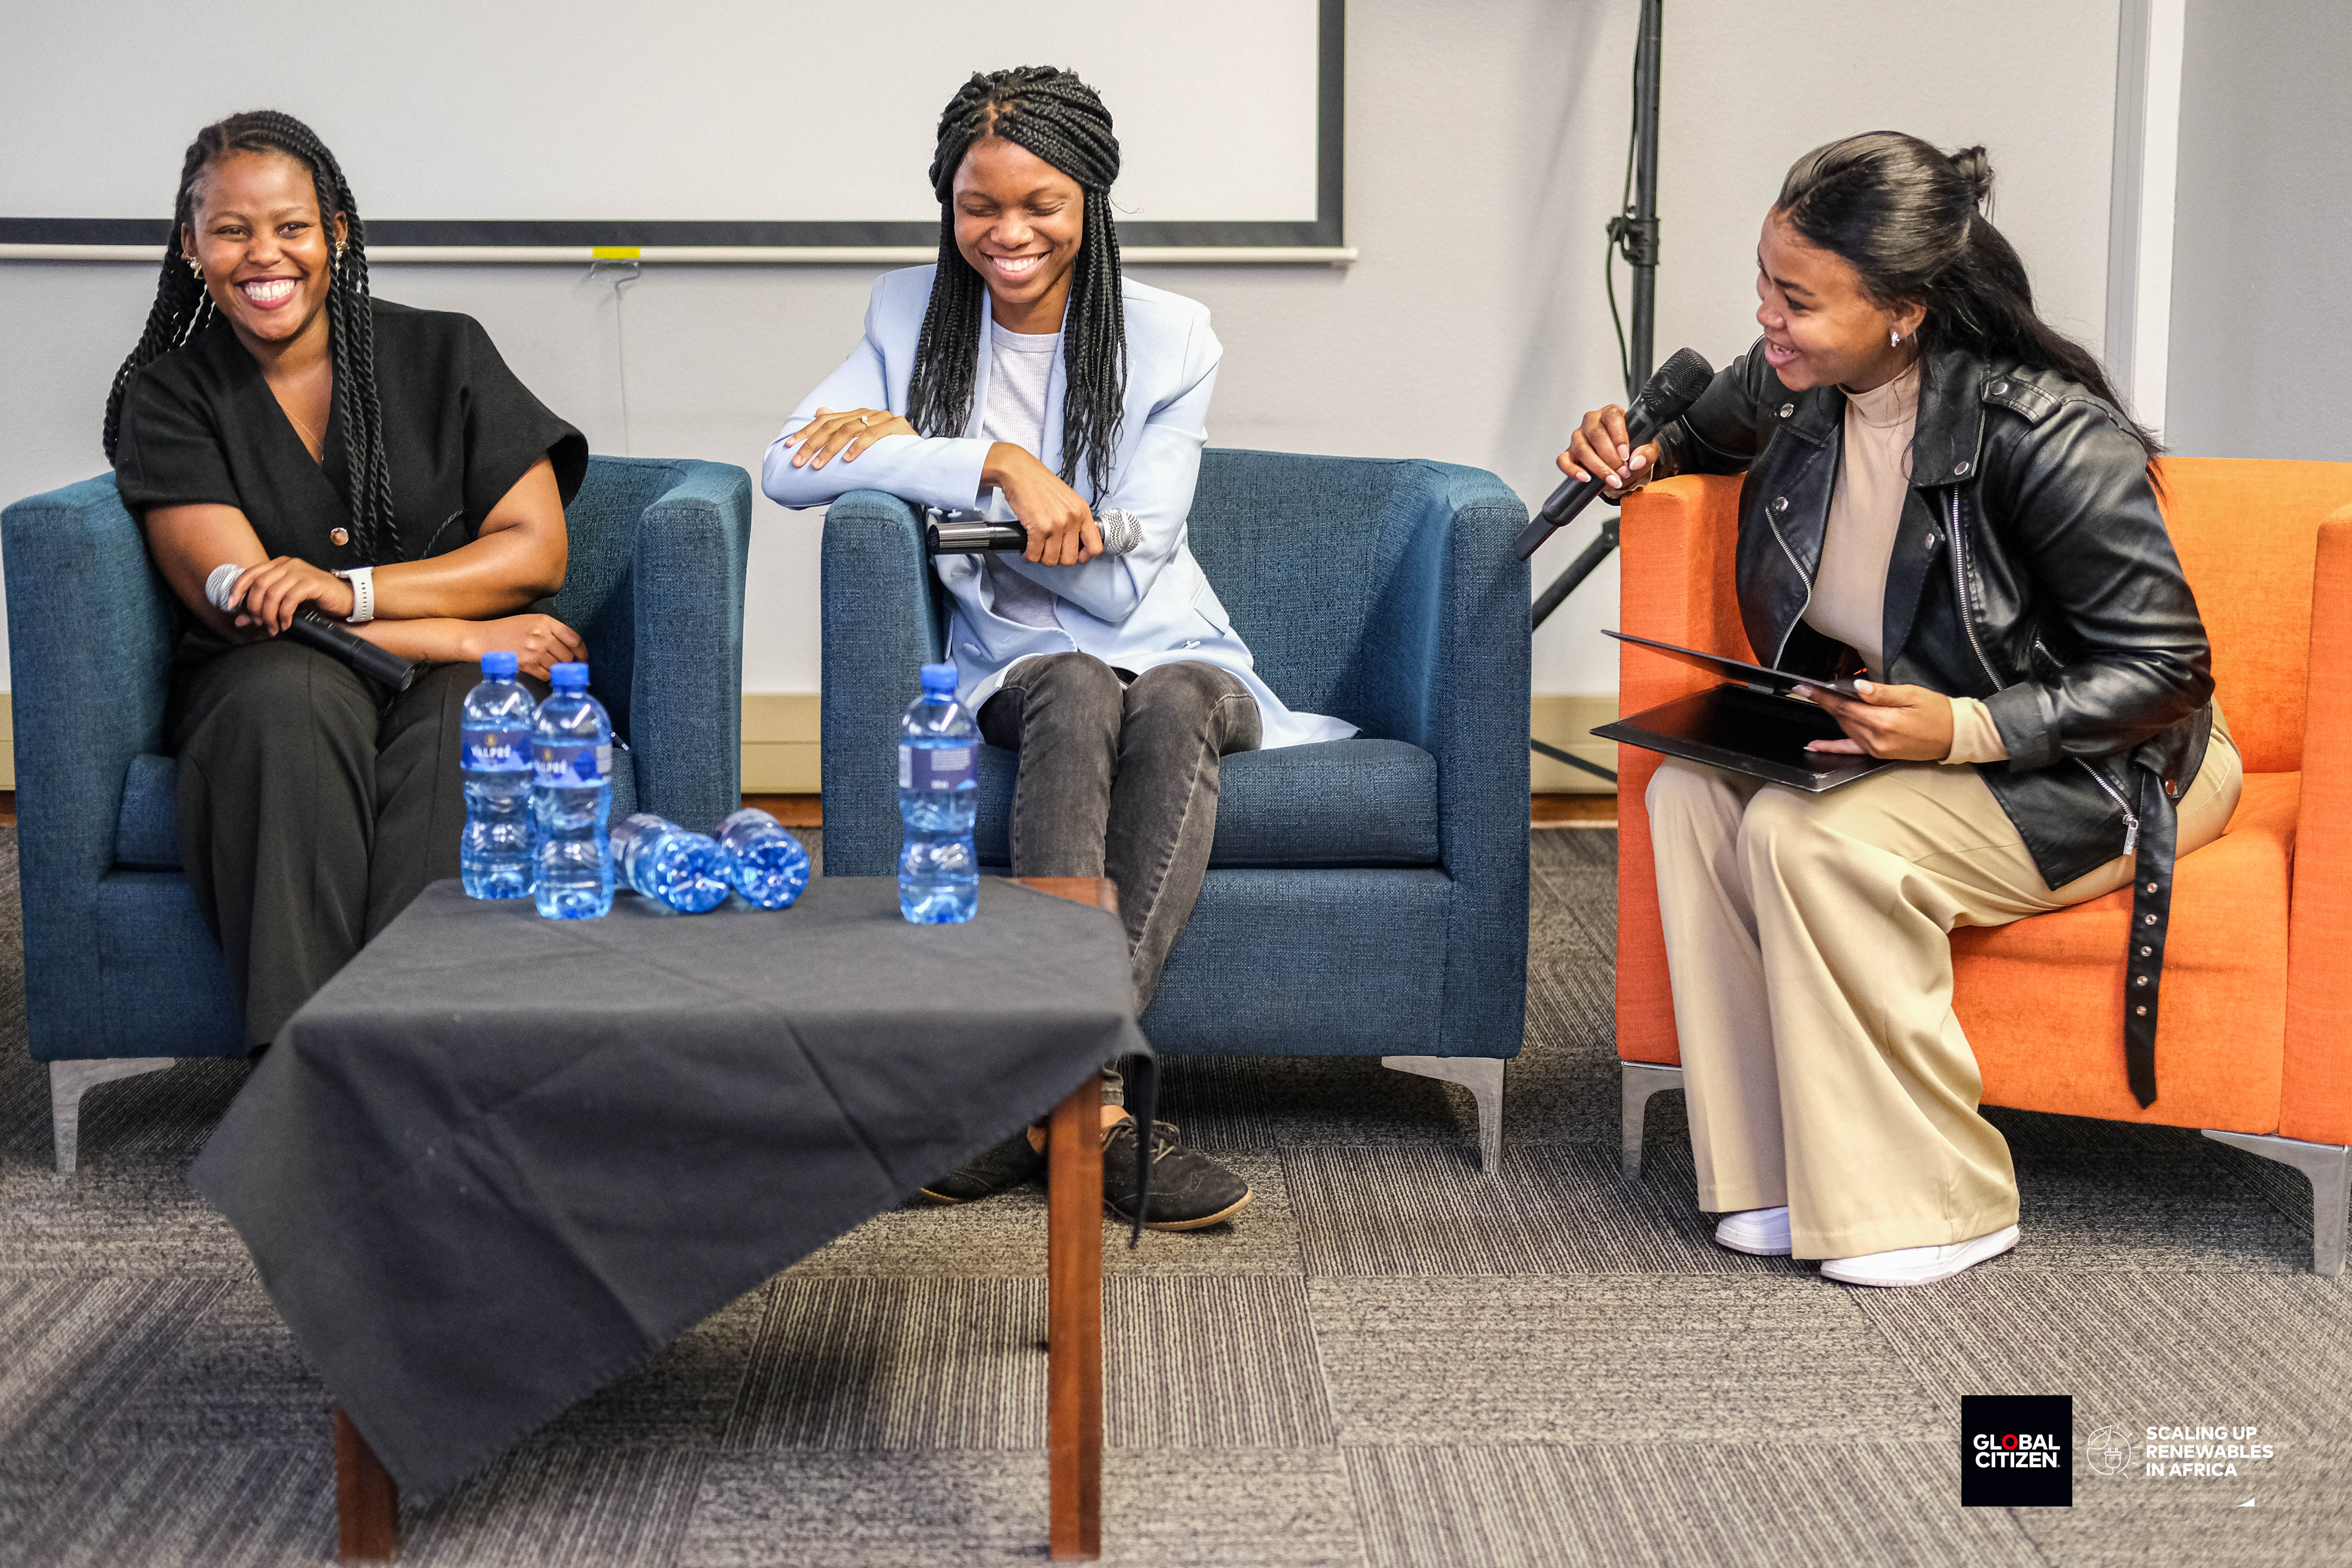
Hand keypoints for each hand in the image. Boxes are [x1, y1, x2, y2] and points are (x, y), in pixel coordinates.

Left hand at [228, 555, 353, 633]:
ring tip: (274, 627)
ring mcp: (300, 571)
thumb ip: (263, 609)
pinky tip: (286, 624)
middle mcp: (288, 564)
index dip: (237, 589)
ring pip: (272, 593)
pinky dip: (284, 614)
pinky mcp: (312, 582)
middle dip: (255, 608)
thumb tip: (240, 621)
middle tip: (260, 623)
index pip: (250, 573)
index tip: (231, 606)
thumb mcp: (286, 603)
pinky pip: (290, 599)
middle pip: (259, 585)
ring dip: (269, 614)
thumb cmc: (316, 600)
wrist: (347, 597)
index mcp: (279, 564)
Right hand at [461, 614, 587, 681]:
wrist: (482, 639)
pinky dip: (548, 677)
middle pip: (568, 655)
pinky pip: (546, 675)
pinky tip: (544, 674)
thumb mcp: (530, 621)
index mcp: (545, 622)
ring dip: (559, 671)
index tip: (582, 658)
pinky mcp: (526, 664)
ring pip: (558, 666)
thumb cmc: (507, 629)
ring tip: (556, 671)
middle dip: (571, 664)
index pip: (574, 639)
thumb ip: (551, 631)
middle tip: (569, 668)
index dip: (582, 651)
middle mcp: (542, 635)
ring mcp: (534, 650)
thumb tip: (571, 648)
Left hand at [781, 406, 914, 468]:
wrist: (921, 456)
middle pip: (833, 425)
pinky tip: (848, 460)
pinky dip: (859, 447)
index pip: (825, 421)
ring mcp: (883, 418)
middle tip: (798, 461)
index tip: (788, 446)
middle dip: (813, 444)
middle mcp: (868, 413)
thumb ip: (841, 428)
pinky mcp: (897, 427)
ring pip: (850, 430)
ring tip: (818, 465)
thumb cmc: (888, 453)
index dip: (806, 433)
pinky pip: (874, 435)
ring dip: (831, 450)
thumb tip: (819, 412)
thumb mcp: (861, 441)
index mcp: (858, 414)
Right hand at [985, 443, 1101, 566]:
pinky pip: (1035, 554)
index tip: (1074, 558)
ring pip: (1051, 560)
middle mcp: (1073, 519)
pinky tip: (1026, 552)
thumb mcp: (1066, 499)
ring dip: (1040, 558)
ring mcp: (1057, 524)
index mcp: (1082, 511)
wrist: (1019, 471)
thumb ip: (1073, 519)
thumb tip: (1071, 542)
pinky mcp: (1039, 528)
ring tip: (1035, 551)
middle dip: (1056, 559)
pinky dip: (1028, 556)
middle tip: (1047, 552)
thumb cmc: (1039, 484)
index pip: (1095, 547)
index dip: (1084, 558)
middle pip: (1070, 559)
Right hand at [1558, 403, 1659, 493]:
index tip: (1625, 455)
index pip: (1612, 417)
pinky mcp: (1568, 453)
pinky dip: (1573, 471)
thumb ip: (1646, 453)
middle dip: (1611, 458)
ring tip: (1612, 480)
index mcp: (1611, 414)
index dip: (1618, 436)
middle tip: (1623, 472)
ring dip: (1598, 467)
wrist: (1620, 464)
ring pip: (1582, 449)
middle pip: (1596, 435)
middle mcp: (1592, 422)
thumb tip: (1636, 461)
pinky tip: (1586, 478)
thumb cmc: (1631, 451)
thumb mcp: (1647, 450)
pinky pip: (1564, 461)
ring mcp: (1578, 437)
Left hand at [1802, 679, 1954, 759]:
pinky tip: (1814, 745)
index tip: (1803, 688)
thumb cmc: (1937, 711)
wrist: (1954, 735)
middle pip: (1842, 717)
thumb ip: (1882, 693)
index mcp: (1884, 722)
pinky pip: (1850, 749)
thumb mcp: (1912, 695)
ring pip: (1846, 728)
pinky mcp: (1879, 753)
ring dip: (1833, 714)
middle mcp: (1876, 738)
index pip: (1845, 706)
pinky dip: (1831, 747)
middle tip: (1806, 689)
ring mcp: (1876, 748)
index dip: (1822, 696)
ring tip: (1819, 699)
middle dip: (1824, 702)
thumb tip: (1857, 687)